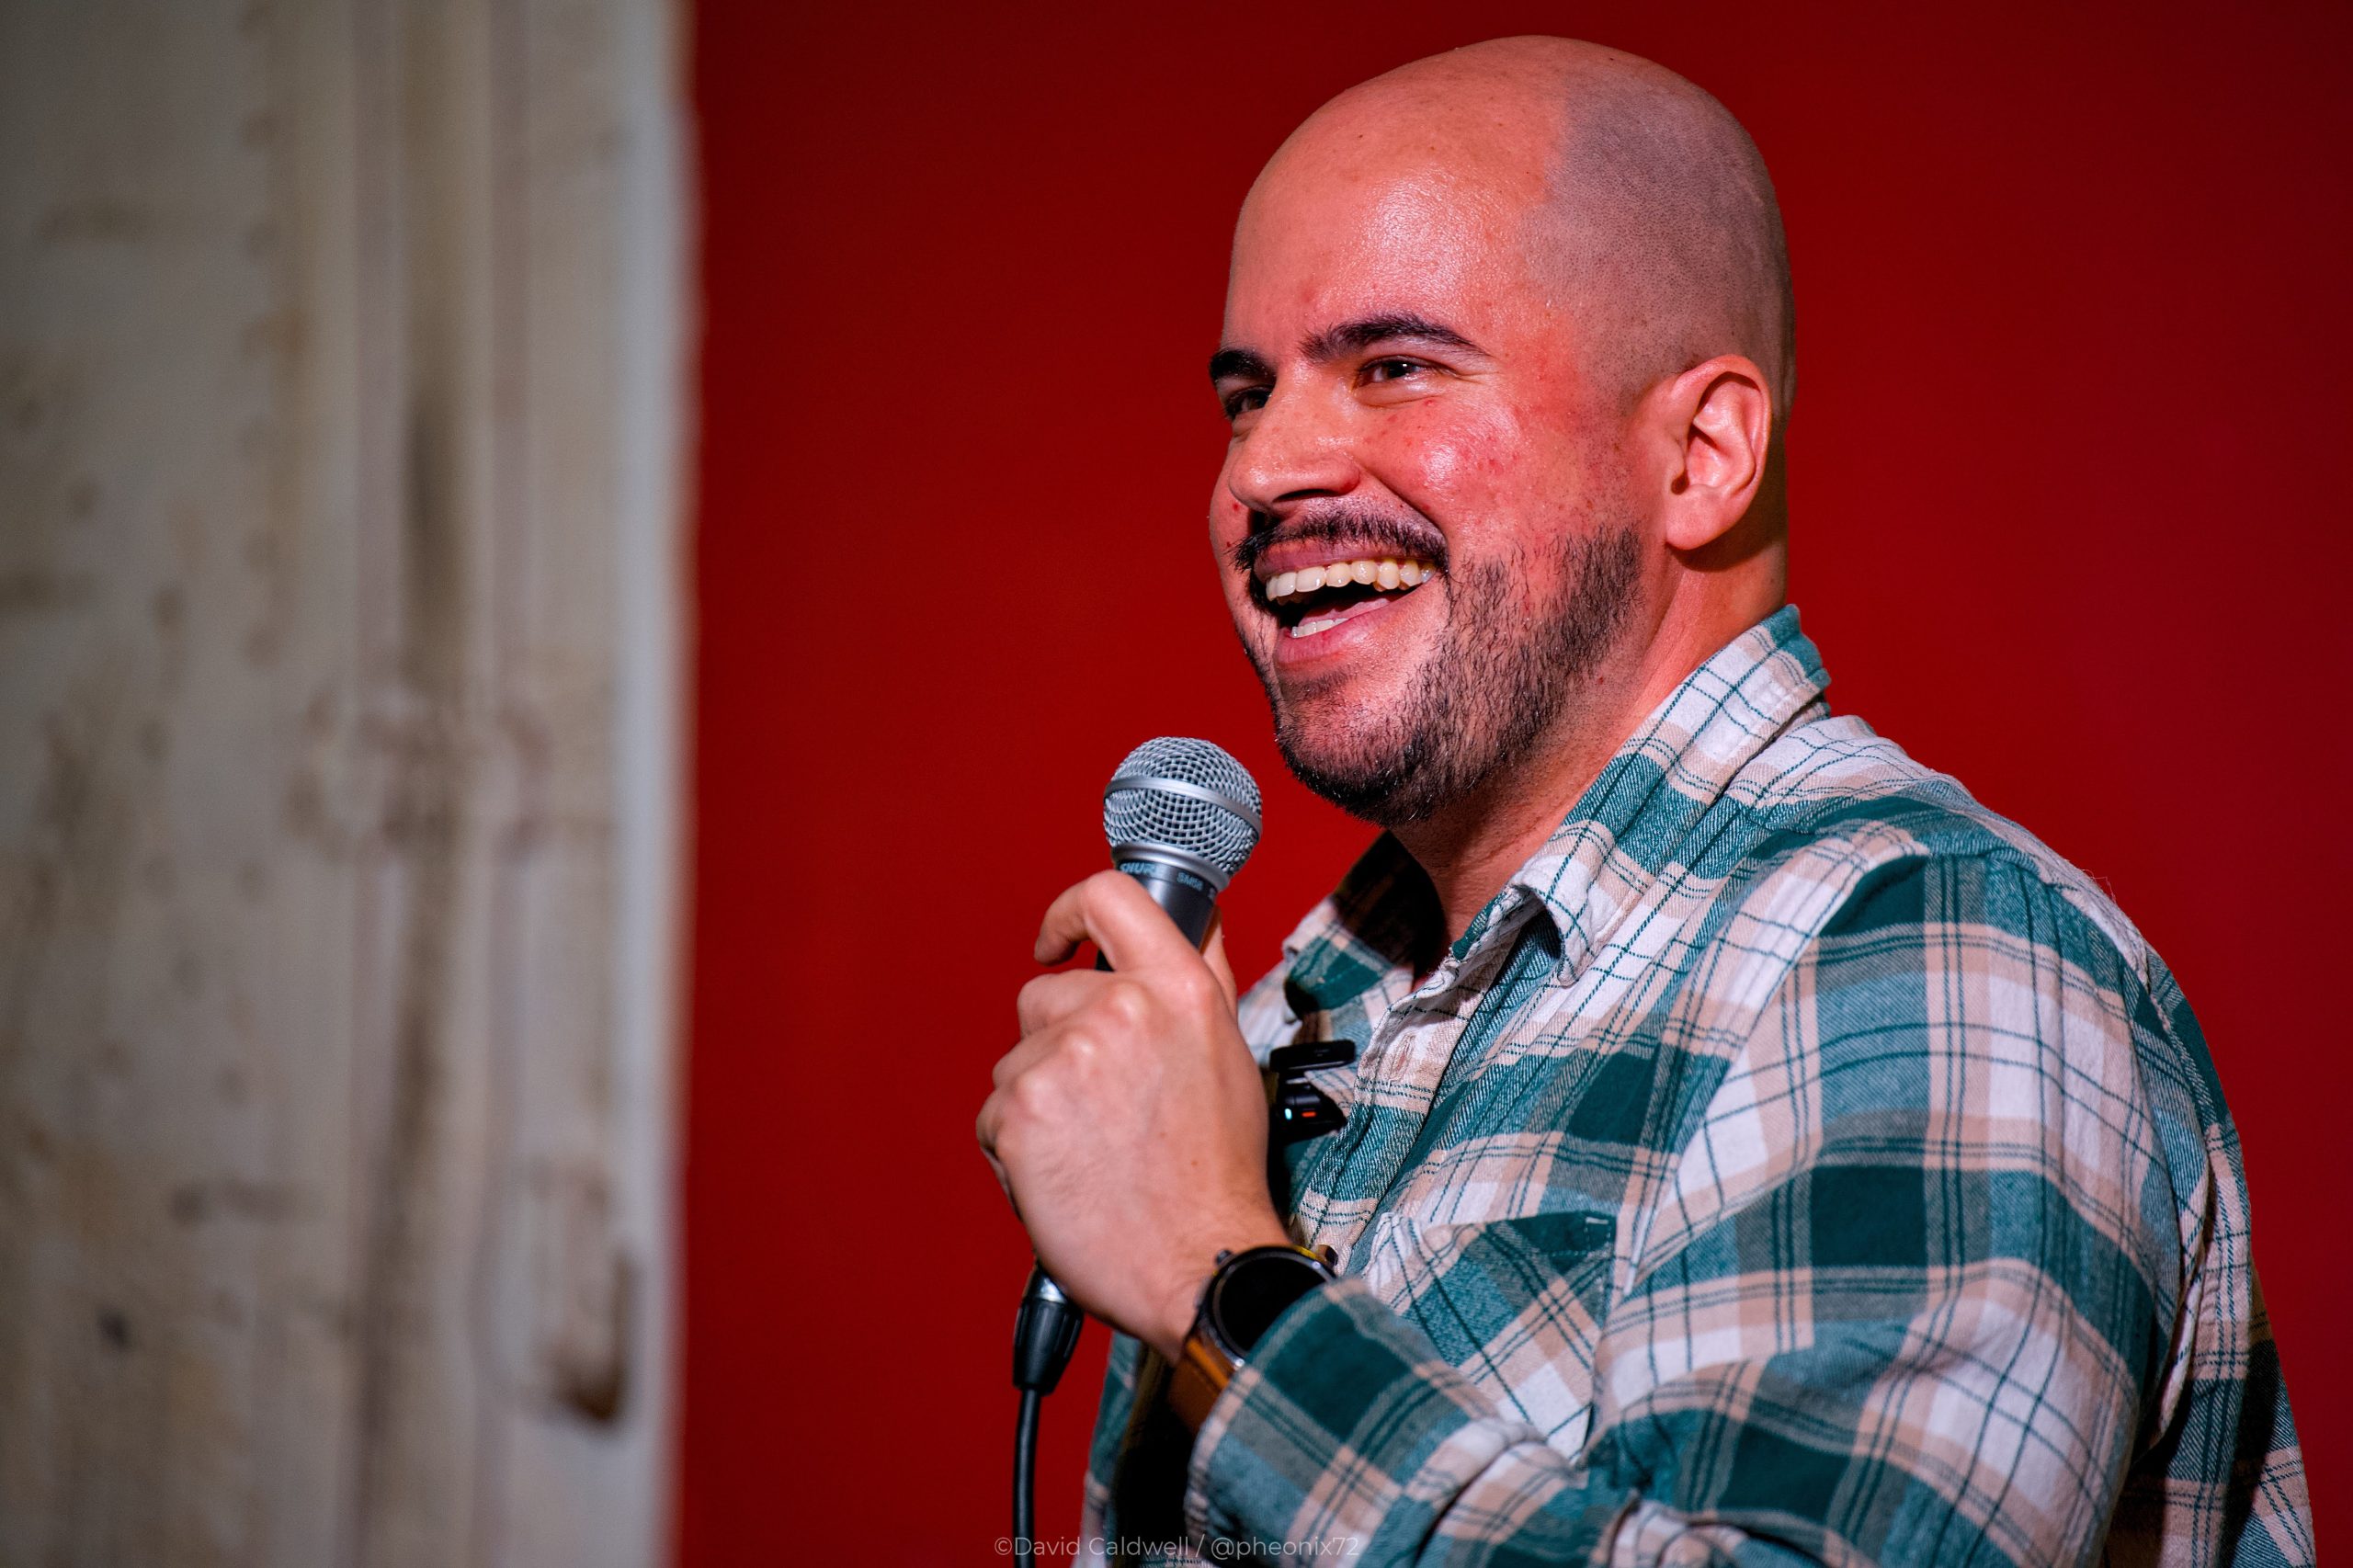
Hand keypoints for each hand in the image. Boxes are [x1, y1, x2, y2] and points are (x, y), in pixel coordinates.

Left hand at [977, 870, 1291, 1359]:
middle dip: (1057, 1046)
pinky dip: (1019, 1150)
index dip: (1068, 913)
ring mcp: (1063, 1059)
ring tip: (1094, 1152)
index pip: (1109, 897)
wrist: (1200, 1262)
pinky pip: (996, 1116)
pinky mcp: (1019, 1112)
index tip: (1054, 942)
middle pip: (1042, 996)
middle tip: (1104, 1109)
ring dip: (1040, 1103)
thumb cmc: (1216, 1173)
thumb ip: (1201, 975)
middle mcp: (1119, 1012)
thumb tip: (1192, 916)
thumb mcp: (1229, 1053)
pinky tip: (1067, 1178)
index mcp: (1177, 989)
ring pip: (1017, 1063)